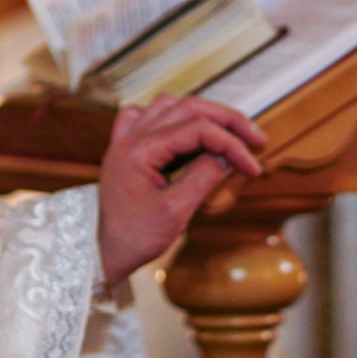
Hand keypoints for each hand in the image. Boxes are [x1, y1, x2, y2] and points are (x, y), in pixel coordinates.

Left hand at [97, 94, 266, 285]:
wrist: (101, 251)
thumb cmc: (133, 238)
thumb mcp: (174, 213)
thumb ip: (202, 178)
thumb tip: (227, 156)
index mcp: (140, 150)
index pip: (198, 129)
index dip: (231, 144)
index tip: (253, 166)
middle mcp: (131, 136)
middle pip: (188, 107)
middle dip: (227, 120)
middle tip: (255, 139)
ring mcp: (126, 139)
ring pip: (170, 105)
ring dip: (204, 114)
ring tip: (229, 133)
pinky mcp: (127, 147)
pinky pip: (149, 116)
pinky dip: (174, 117)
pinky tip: (187, 132)